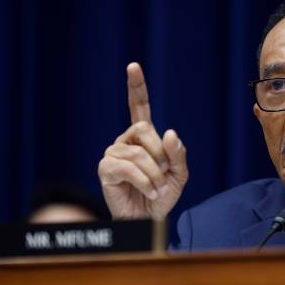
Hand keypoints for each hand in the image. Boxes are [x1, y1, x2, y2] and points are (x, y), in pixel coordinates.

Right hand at [98, 63, 187, 218]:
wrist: (149, 219)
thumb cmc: (162, 195)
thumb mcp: (179, 175)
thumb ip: (178, 154)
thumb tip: (169, 132)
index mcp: (143, 137)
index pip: (139, 107)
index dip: (136, 87)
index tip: (133, 66)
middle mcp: (126, 140)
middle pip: (145, 129)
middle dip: (160, 155)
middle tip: (163, 175)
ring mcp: (113, 153)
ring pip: (139, 153)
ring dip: (155, 175)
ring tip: (155, 188)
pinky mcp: (106, 168)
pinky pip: (128, 167)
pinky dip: (145, 182)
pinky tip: (149, 191)